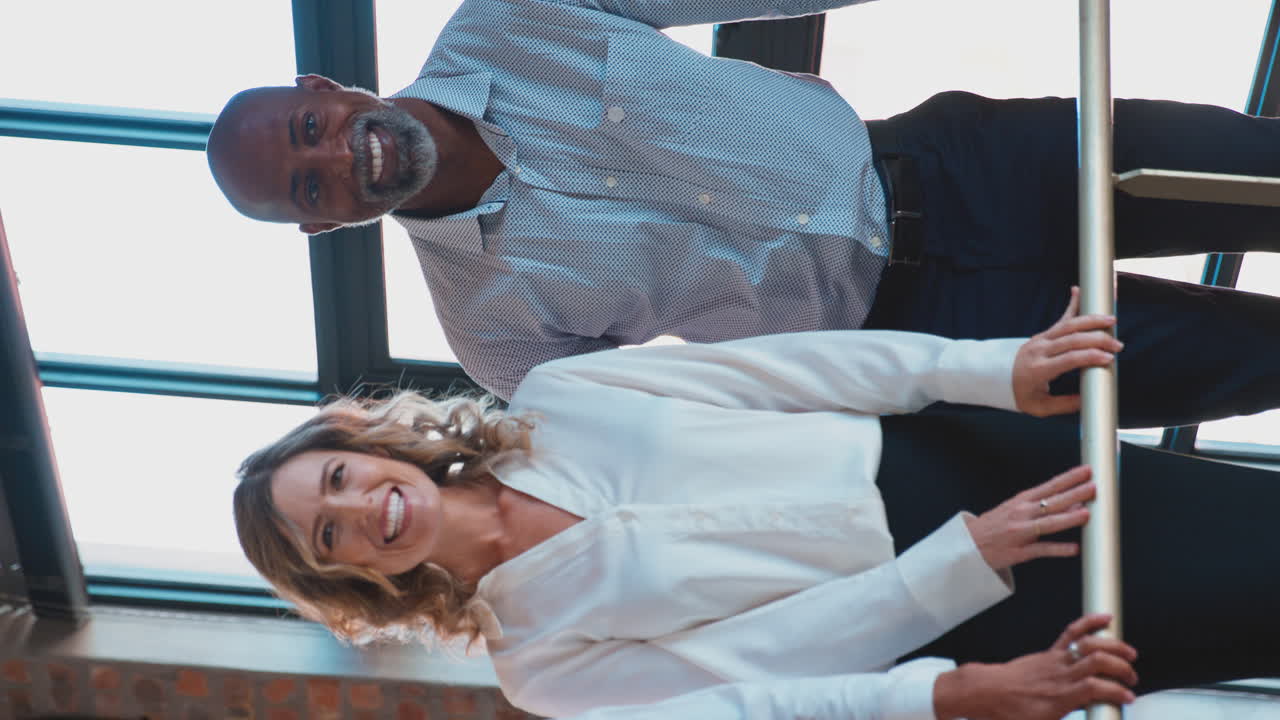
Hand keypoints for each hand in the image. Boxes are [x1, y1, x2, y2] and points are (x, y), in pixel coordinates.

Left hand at [934, 613, 1138, 719]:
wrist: (987, 692)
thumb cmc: (1012, 712)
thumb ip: (1065, 718)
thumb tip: (1091, 715)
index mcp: (1061, 698)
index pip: (1095, 688)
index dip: (1116, 691)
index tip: (1129, 697)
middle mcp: (1061, 676)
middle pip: (1096, 663)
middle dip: (1120, 668)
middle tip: (1131, 679)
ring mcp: (1056, 661)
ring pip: (1088, 646)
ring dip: (1112, 647)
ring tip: (1130, 654)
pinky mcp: (1051, 652)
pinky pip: (1071, 634)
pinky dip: (1089, 623)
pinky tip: (1106, 618)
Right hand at [964, 465, 1093, 570]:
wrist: (968, 545)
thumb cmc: (993, 526)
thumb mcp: (1015, 509)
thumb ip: (1043, 506)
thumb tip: (1074, 503)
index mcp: (1021, 501)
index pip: (1050, 486)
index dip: (1069, 478)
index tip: (1086, 471)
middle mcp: (1022, 514)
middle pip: (1052, 502)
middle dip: (1074, 494)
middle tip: (1093, 487)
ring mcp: (1020, 532)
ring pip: (1048, 523)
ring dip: (1068, 518)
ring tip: (1086, 514)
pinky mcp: (1018, 552)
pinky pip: (1041, 550)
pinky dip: (1058, 549)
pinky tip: (1074, 548)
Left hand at [1013, 286, 1121, 416]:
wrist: (995, 378)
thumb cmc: (1019, 395)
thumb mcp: (1039, 407)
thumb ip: (1064, 405)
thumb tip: (1089, 400)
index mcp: (1038, 370)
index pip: (1067, 359)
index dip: (1089, 357)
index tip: (1108, 359)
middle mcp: (1039, 351)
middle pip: (1071, 339)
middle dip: (1097, 339)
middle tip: (1117, 345)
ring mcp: (1040, 339)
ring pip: (1068, 325)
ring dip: (1091, 320)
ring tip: (1111, 320)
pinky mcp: (1043, 334)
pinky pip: (1061, 319)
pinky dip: (1071, 304)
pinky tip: (1078, 290)